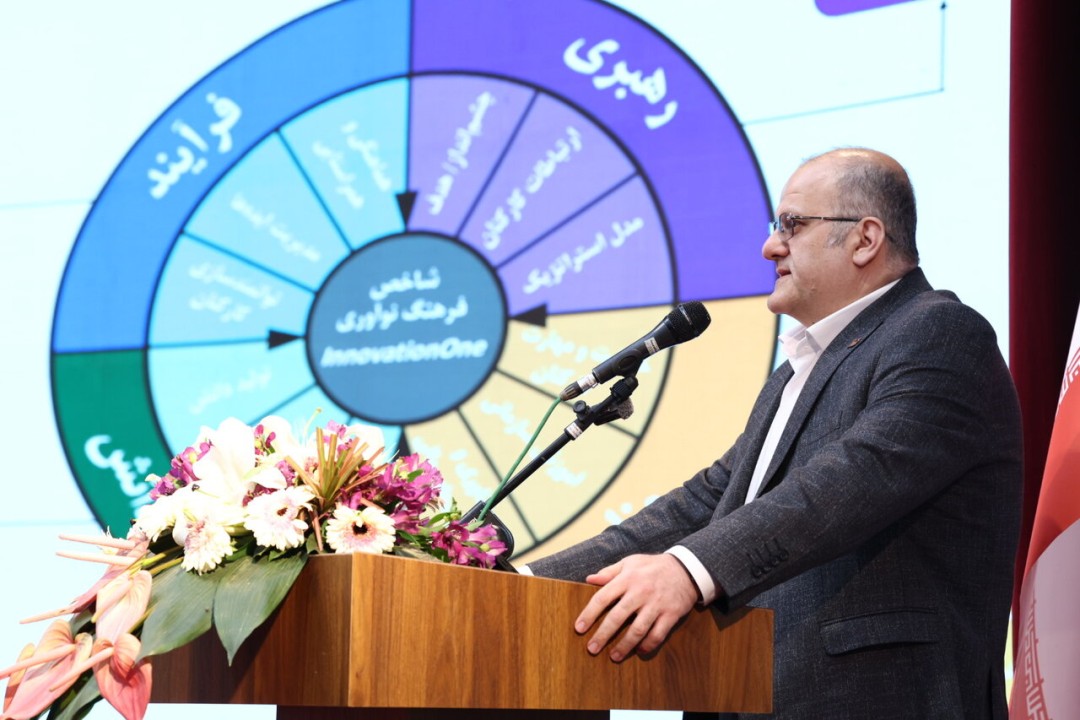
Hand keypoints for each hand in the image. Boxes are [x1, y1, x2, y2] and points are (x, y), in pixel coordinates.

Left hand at [574, 553, 698, 661]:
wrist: (686, 569)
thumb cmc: (653, 566)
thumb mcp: (630, 563)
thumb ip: (609, 572)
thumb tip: (589, 579)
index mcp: (627, 579)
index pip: (603, 598)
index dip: (589, 614)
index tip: (579, 628)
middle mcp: (640, 592)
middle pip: (617, 617)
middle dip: (603, 635)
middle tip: (592, 649)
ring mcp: (656, 605)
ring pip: (637, 630)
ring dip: (624, 645)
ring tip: (613, 656)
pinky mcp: (671, 614)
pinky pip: (658, 634)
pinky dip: (648, 645)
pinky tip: (639, 651)